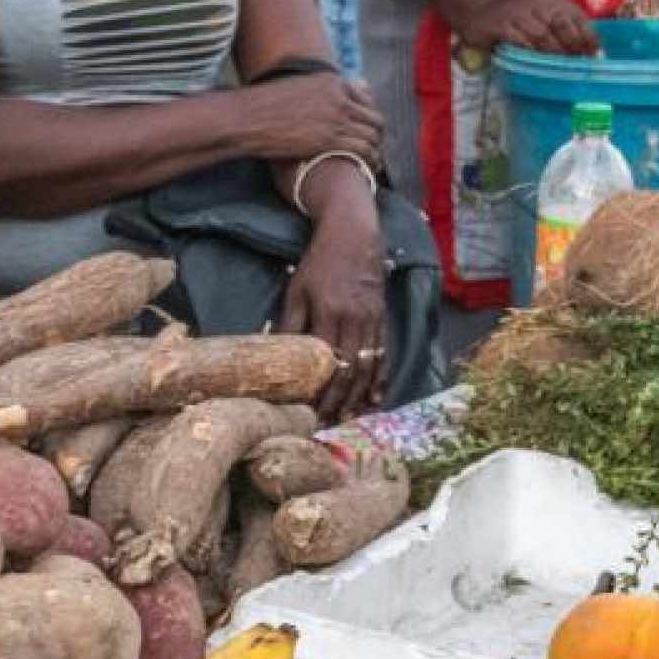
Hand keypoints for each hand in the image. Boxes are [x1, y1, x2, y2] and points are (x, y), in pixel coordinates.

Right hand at [238, 73, 380, 162]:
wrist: (248, 118)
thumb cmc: (264, 106)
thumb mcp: (295, 89)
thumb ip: (316, 92)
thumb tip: (320, 99)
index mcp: (331, 82)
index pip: (364, 98)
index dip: (368, 115)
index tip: (367, 128)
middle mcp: (339, 97)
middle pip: (373, 117)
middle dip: (377, 134)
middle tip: (375, 147)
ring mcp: (336, 118)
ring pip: (371, 135)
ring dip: (376, 150)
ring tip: (375, 161)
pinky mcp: (330, 140)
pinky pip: (363, 150)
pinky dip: (371, 160)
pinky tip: (370, 168)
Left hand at [278, 206, 387, 418]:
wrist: (354, 235)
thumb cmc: (319, 262)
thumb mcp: (296, 290)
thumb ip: (290, 324)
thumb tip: (275, 354)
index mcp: (330, 314)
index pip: (325, 364)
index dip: (318, 390)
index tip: (307, 411)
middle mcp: (355, 322)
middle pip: (349, 372)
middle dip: (338, 401)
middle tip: (327, 424)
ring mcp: (372, 321)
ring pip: (368, 368)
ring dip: (358, 396)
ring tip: (349, 418)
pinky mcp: (382, 319)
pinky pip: (382, 355)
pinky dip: (379, 379)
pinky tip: (375, 398)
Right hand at [446, 0, 597, 56]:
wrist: (478, 6)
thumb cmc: (516, 15)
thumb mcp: (539, 13)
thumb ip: (560, 27)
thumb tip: (589, 50)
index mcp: (549, 0)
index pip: (575, 16)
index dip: (588, 35)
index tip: (596, 54)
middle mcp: (536, 2)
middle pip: (561, 25)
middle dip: (573, 45)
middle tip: (580, 63)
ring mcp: (517, 12)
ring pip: (542, 35)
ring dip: (554, 53)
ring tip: (562, 68)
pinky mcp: (500, 24)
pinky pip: (519, 40)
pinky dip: (529, 52)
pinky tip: (537, 62)